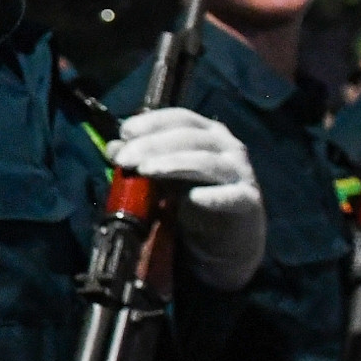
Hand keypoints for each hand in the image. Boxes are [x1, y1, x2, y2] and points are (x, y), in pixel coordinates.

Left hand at [107, 108, 265, 290]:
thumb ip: (141, 161)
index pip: (180, 118)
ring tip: (146, 171)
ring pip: (205, 162)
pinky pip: (230, 196)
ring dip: (173, 164)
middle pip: (188, 137)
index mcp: (207, 133)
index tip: (125, 132)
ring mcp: (240, 172)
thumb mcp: (164, 178)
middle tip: (125, 158)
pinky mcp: (247, 201)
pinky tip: (190, 199)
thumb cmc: (194, 201)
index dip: (152, 122)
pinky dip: (210, 197)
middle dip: (153, 145)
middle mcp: (227, 146)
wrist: (226, 242)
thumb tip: (113, 148)